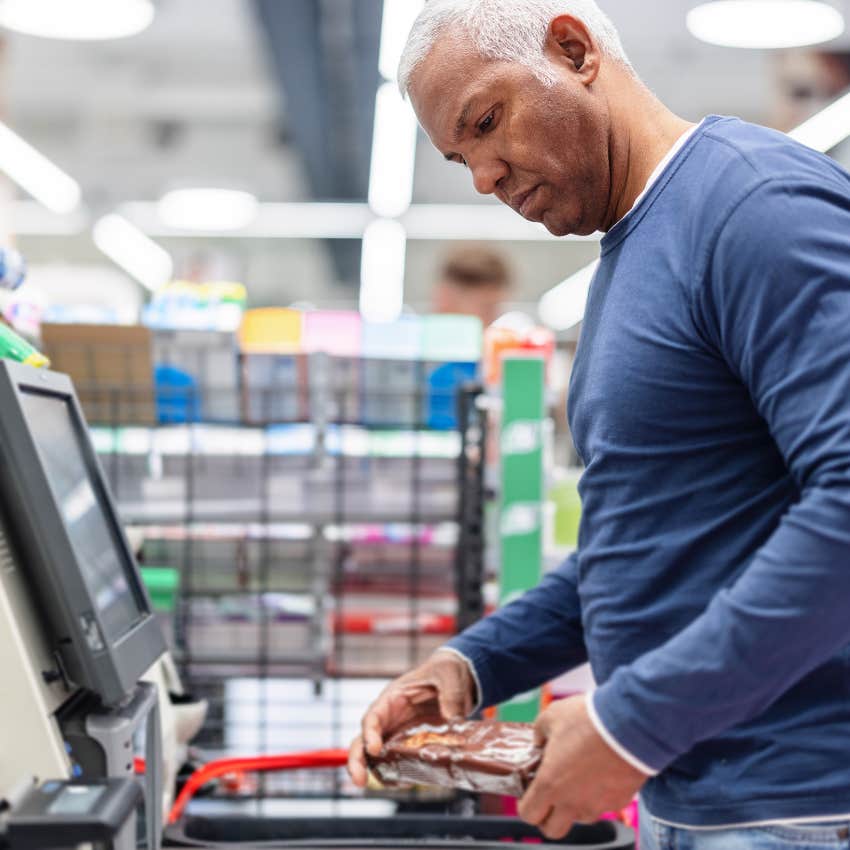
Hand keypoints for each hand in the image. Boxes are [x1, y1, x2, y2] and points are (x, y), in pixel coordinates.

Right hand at [347, 650, 475, 786]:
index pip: (374, 716)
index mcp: (393, 697)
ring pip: (377, 757)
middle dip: (357, 760)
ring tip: (384, 786)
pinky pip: (400, 763)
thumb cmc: (445, 671)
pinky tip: (406, 783)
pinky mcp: (411, 745)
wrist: (457, 677)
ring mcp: (399, 733)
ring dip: (376, 773)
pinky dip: (399, 775)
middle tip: (359, 781)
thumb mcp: (449, 675)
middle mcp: (391, 718)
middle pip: (364, 740)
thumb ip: (450, 696)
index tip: (374, 749)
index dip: (370, 733)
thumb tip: (454, 720)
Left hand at [517, 695, 647, 839]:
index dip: (526, 806)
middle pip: (553, 829)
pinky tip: (601, 773)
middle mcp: (572, 802)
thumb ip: (539, 733)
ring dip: (575, 805)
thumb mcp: (552, 716)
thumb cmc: (588, 719)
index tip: (528, 794)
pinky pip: (604, 805)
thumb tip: (539, 740)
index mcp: (550, 784)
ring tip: (578, 779)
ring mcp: (598, 805)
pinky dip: (599, 795)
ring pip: (581, 817)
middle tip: (548, 796)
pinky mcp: (620, 801)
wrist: (631, 723)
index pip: (529, 814)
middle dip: (547, 817)